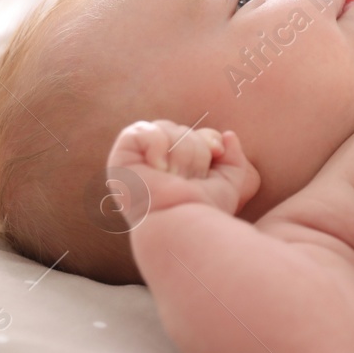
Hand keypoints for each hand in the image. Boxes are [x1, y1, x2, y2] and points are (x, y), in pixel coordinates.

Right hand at [106, 120, 260, 220]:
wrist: (186, 223)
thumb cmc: (206, 210)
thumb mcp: (229, 182)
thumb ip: (233, 158)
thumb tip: (228, 136)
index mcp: (175, 168)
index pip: (194, 134)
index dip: (208, 140)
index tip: (216, 154)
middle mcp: (154, 163)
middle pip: (181, 129)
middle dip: (193, 152)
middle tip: (187, 179)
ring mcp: (135, 162)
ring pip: (166, 129)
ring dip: (179, 154)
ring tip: (173, 178)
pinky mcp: (120, 160)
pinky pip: (142, 130)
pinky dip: (157, 144)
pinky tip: (159, 167)